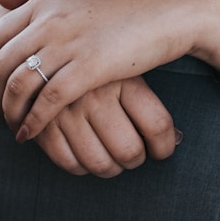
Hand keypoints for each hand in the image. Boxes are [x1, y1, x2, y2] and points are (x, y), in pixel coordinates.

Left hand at [0, 0, 205, 138]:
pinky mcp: (91, 67)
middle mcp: (50, 21)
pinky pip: (48, 100)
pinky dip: (34, 121)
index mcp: (45, 3)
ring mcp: (69, 43)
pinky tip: (30, 133)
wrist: (168, 13)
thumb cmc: (125, 6)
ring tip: (15, 126)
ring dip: (9, 112)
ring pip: (19, 85)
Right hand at [32, 76, 180, 176]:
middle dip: (136, 160)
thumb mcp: (127, 71)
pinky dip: (81, 168)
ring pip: (100, 163)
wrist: (44, 52)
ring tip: (113, 160)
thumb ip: (150, 104)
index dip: (165, 147)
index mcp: (124, 79)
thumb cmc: (99, 67)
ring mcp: (68, 111)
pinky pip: (69, 164)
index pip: (157, 125)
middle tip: (135, 156)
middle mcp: (97, 95)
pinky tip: (87, 157)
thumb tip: (177, 138)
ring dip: (111, 168)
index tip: (163, 150)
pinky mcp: (42, 125)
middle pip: (129, 150)